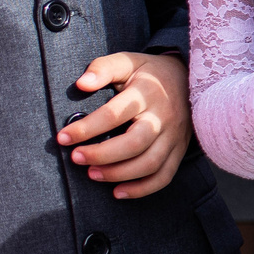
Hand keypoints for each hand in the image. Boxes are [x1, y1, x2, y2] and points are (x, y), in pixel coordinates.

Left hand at [59, 51, 190, 197]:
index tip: (63, 137)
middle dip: (101, 155)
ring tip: (92, 174)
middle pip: (135, 143)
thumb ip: (104, 68)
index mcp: (147, 93)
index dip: (87, 128)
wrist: (190, 78)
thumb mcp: (128, 61)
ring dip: (118, 174)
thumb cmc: (149, 73)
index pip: (115, 114)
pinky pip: (165, 175)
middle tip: (76, 158)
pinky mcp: (179, 149)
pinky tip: (118, 192)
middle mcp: (163, 116)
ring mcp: (174, 135)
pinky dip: (142, 189)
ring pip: (150, 163)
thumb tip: (82, 83)